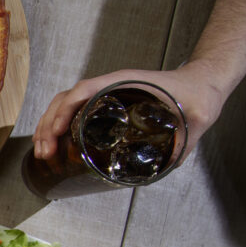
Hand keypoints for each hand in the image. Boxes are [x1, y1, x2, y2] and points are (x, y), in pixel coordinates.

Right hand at [32, 61, 226, 166]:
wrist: (202, 84)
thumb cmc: (197, 94)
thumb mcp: (195, 117)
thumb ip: (185, 139)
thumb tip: (168, 162)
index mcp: (125, 84)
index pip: (85, 90)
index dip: (65, 109)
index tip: (56, 130)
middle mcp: (110, 87)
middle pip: (66, 99)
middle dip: (48, 124)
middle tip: (45, 152)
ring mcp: (105, 96)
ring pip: (65, 104)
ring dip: (48, 126)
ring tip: (42, 151)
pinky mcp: (106, 106)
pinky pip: (74, 111)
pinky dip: (59, 126)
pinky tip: (55, 143)